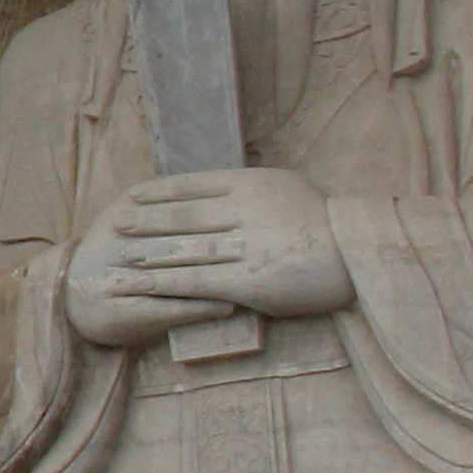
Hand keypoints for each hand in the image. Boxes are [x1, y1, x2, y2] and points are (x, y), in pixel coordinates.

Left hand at [67, 168, 353, 346]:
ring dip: (147, 254)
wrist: (359, 251)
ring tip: (118, 257)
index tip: (134, 194)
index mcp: (251, 185)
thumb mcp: (288, 188)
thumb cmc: (327, 222)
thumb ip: (253, 189)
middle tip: (114, 223)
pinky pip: (196, 283)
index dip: (159, 192)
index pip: (193, 185)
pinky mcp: (246, 282)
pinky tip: (141, 287)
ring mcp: (242, 248)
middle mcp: (241, 212)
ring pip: (183, 250)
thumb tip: (224, 187)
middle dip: (145, 221)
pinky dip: (164, 284)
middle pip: (181, 216)